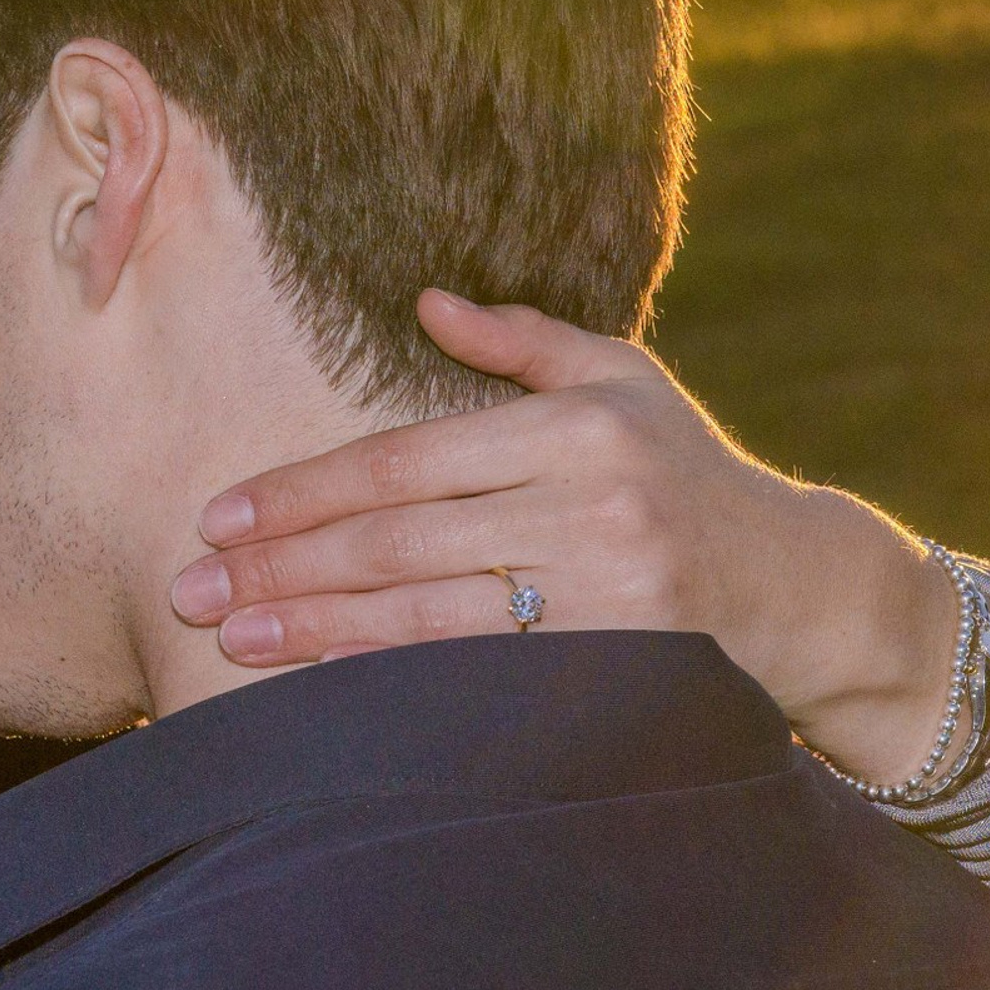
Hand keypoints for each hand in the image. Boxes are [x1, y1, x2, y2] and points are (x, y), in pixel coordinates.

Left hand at [170, 291, 958, 789]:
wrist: (798, 589)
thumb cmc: (689, 472)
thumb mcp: (621, 380)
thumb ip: (521, 342)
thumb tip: (426, 298)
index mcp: (577, 425)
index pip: (406, 459)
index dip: (306, 489)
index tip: (222, 512)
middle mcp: (593, 504)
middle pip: (400, 541)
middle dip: (285, 565)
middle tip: (191, 585)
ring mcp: (608, 594)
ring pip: (428, 617)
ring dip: (317, 632)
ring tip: (232, 637)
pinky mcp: (616, 669)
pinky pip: (477, 679)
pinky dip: (391, 684)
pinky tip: (324, 691)